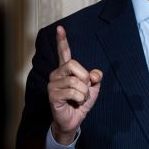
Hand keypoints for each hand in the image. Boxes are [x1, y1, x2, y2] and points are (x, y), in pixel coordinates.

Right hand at [47, 25, 102, 144]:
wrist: (74, 120)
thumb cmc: (81, 102)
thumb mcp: (93, 88)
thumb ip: (95, 78)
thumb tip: (95, 74)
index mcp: (66, 70)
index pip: (64, 53)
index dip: (62, 41)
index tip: (60, 28)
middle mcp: (57, 74)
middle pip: (73, 64)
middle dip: (85, 78)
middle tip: (85, 89)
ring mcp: (53, 84)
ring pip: (75, 81)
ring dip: (84, 92)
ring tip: (80, 99)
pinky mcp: (53, 95)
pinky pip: (73, 92)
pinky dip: (81, 99)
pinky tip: (75, 103)